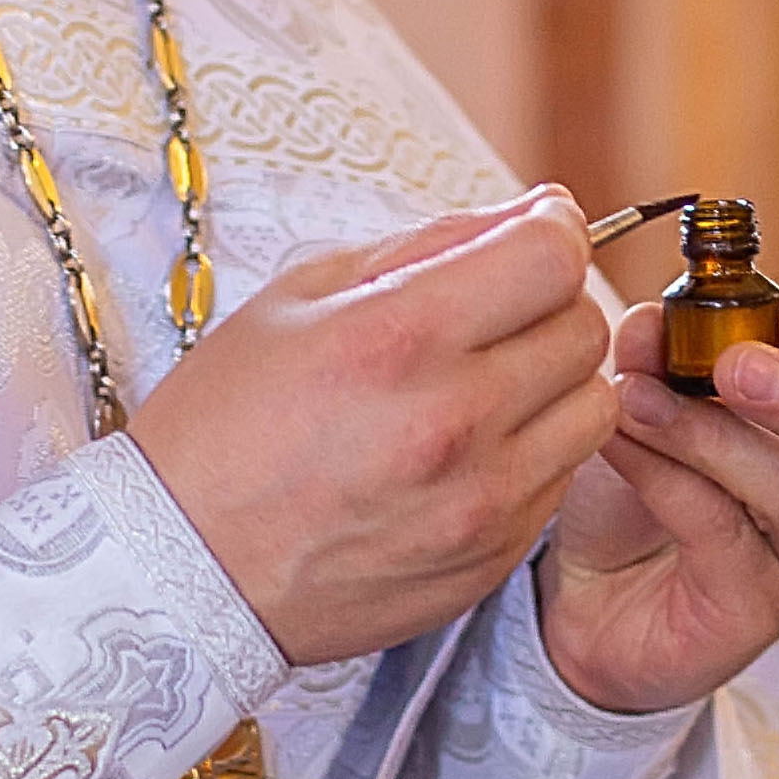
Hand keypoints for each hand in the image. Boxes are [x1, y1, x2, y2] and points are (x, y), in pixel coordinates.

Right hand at [131, 187, 615, 665]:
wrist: (185, 568)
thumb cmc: (227, 423)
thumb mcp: (299, 299)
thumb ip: (427, 246)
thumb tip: (531, 211)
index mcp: (396, 337)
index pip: (552, 254)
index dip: (551, 229)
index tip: (531, 233)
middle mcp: (451, 421)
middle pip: (584, 327)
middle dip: (550, 304)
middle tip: (496, 316)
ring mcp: (479, 501)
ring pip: (593, 408)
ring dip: (554, 384)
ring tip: (488, 387)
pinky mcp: (490, 557)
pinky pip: (560, 480)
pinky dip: (532, 453)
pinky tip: (466, 454)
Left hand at [537, 293, 778, 713]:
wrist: (586, 597)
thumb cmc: (643, 491)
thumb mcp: (646, 402)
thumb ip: (655, 354)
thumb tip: (650, 320)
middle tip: (736, 363)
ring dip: (711, 434)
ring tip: (638, 397)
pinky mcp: (755, 615)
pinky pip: (723, 534)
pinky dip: (666, 478)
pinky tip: (620, 444)